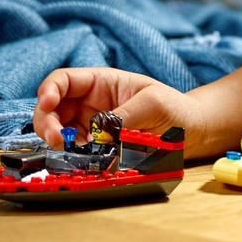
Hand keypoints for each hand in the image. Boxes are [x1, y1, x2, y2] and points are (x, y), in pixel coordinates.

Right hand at [33, 67, 198, 150]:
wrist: (193, 133)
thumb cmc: (176, 108)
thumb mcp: (153, 103)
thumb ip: (125, 115)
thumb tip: (100, 131)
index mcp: (101, 82)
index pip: (64, 80)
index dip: (49, 90)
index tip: (47, 104)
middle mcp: (90, 103)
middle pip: (52, 109)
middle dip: (48, 123)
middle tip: (57, 140)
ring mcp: (92, 126)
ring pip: (59, 132)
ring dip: (58, 142)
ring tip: (71, 152)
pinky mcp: (97, 148)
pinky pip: (76, 152)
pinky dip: (72, 157)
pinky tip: (82, 161)